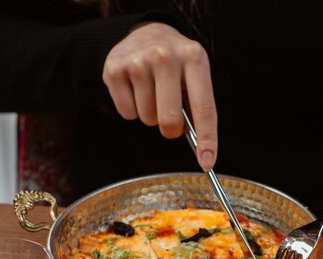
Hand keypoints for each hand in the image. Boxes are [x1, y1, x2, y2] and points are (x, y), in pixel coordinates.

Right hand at [103, 22, 217, 170]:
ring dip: (150, 115)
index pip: (204, 107)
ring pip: (147, 119)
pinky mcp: (115, 69)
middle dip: (170, 129)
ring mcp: (138, 61)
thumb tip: (201, 149)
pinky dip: (132, 110)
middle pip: (169, 120)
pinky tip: (135, 90)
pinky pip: (127, 114)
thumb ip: (197, 106)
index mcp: (194, 58)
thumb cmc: (175, 64)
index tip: (207, 163)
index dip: (206, 139)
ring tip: (152, 92)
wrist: (145, 32)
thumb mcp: (193, 74)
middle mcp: (165, 56)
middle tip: (169, 118)